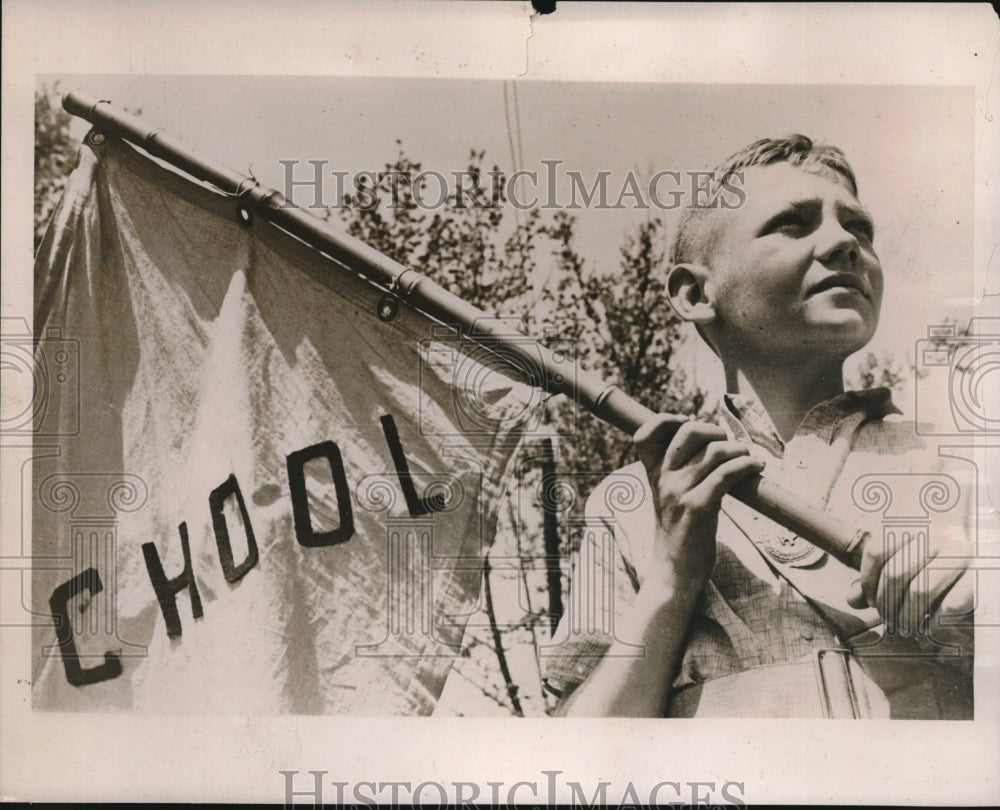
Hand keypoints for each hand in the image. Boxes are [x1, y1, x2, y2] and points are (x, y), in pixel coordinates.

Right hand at [633, 415, 764, 587]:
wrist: (674, 572)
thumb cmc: (680, 533)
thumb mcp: (669, 499)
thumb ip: (679, 474)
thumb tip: (710, 445)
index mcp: (653, 475)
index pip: (646, 434)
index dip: (665, 420)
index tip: (686, 424)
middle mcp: (663, 479)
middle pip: (688, 431)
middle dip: (714, 431)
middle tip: (727, 445)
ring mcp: (680, 493)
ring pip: (715, 451)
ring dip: (738, 450)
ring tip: (747, 458)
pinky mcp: (699, 508)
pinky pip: (727, 473)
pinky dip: (747, 465)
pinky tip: (756, 467)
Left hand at [847, 533, 973, 636]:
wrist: (976, 543)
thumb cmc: (929, 552)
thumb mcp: (900, 553)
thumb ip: (875, 574)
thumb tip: (852, 600)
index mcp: (910, 521)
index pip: (876, 552)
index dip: (867, 582)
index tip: (870, 601)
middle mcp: (935, 533)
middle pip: (895, 574)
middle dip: (886, 604)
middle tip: (887, 620)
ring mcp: (959, 552)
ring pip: (920, 590)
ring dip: (907, 616)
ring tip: (903, 627)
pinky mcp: (980, 574)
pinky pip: (951, 603)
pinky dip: (936, 620)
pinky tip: (929, 624)